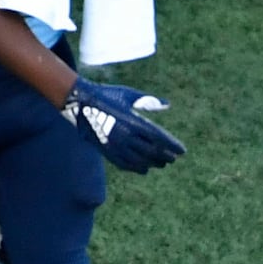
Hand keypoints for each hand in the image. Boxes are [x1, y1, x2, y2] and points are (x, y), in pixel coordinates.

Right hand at [59, 80, 184, 172]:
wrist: (80, 103)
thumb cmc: (107, 95)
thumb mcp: (128, 94)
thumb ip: (148, 101)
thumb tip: (167, 104)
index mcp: (133, 121)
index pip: (159, 138)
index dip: (172, 145)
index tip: (182, 151)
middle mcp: (126, 136)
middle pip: (151, 151)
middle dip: (165, 156)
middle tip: (173, 158)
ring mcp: (116, 145)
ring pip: (139, 160)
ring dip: (153, 163)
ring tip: (161, 164)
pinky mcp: (107, 151)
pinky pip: (124, 164)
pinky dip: (136, 168)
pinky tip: (144, 169)